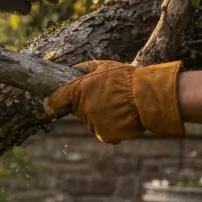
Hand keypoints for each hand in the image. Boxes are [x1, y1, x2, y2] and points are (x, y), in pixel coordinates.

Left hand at [44, 60, 184, 142]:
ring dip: (103, 117)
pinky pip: (107, 133)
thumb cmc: (126, 79)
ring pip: (94, 123)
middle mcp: (81, 110)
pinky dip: (114, 128)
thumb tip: (74, 68)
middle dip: (90, 106)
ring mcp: (93, 124)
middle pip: (80, 113)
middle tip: (108, 98)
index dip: (56, 103)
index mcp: (76, 92)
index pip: (55, 102)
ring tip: (120, 106)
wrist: (147, 96)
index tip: (54, 106)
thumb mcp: (105, 66)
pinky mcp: (105, 136)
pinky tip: (125, 117)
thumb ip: (86, 68)